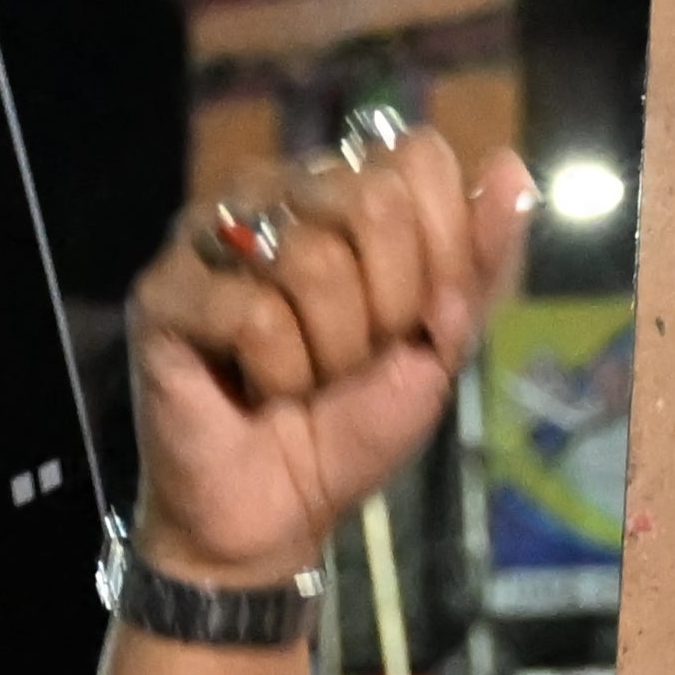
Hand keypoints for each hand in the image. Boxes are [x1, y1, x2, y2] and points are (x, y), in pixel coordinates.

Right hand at [120, 125, 530, 585]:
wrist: (278, 512)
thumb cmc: (352, 425)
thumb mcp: (440, 346)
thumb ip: (480, 261)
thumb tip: (513, 163)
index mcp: (344, 188)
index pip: (418, 161)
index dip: (437, 254)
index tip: (413, 322)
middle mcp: (276, 191)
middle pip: (372, 201)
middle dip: (386, 310)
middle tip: (353, 363)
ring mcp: (211, 232)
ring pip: (312, 258)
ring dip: (330, 353)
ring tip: (303, 382)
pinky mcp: (162, 289)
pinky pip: (252, 313)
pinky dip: (276, 373)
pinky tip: (252, 391)